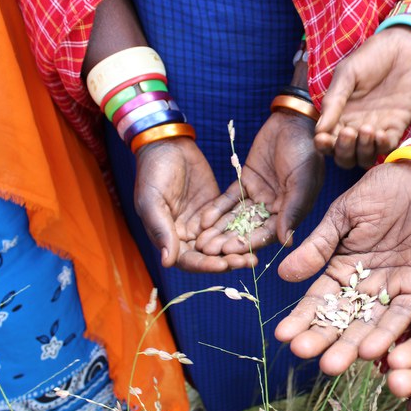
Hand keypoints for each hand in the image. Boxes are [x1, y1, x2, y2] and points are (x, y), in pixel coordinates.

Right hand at [134, 137, 255, 271]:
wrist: (167, 145)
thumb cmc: (152, 173)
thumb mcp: (152, 201)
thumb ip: (161, 230)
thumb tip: (168, 262)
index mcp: (168, 238)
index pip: (188, 260)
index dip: (205, 265)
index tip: (223, 265)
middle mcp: (186, 235)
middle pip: (209, 255)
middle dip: (228, 260)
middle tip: (249, 261)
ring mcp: (203, 223)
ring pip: (222, 241)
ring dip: (238, 248)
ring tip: (256, 255)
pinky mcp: (216, 208)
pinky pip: (230, 223)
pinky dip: (242, 230)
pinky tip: (258, 233)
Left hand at [195, 111, 324, 256]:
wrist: (294, 122)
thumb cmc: (306, 152)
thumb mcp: (302, 182)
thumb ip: (293, 211)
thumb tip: (285, 242)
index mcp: (291, 212)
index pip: (268, 233)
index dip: (249, 243)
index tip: (229, 252)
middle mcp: (274, 208)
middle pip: (249, 228)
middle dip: (228, 239)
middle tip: (208, 250)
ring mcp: (259, 195)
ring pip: (236, 216)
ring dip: (220, 228)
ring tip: (201, 239)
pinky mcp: (245, 181)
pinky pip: (229, 198)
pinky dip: (217, 208)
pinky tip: (203, 219)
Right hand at [275, 160, 410, 374]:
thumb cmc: (381, 189)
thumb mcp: (342, 215)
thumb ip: (318, 246)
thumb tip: (282, 275)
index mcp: (342, 266)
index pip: (320, 298)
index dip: (302, 318)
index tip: (284, 336)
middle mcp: (365, 282)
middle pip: (342, 318)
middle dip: (324, 338)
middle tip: (306, 356)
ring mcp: (392, 286)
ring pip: (370, 323)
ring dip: (352, 345)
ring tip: (333, 364)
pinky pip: (403, 313)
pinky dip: (388, 332)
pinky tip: (371, 350)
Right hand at [315, 26, 410, 167]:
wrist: (403, 48)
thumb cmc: (371, 57)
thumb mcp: (346, 75)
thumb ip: (334, 101)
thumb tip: (320, 130)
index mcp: (339, 116)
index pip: (327, 141)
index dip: (323, 145)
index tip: (323, 138)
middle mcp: (355, 127)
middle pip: (344, 156)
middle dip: (343, 150)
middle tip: (348, 132)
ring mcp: (375, 129)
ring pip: (364, 157)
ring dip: (363, 150)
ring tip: (366, 130)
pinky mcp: (396, 127)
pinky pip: (387, 148)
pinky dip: (382, 146)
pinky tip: (380, 133)